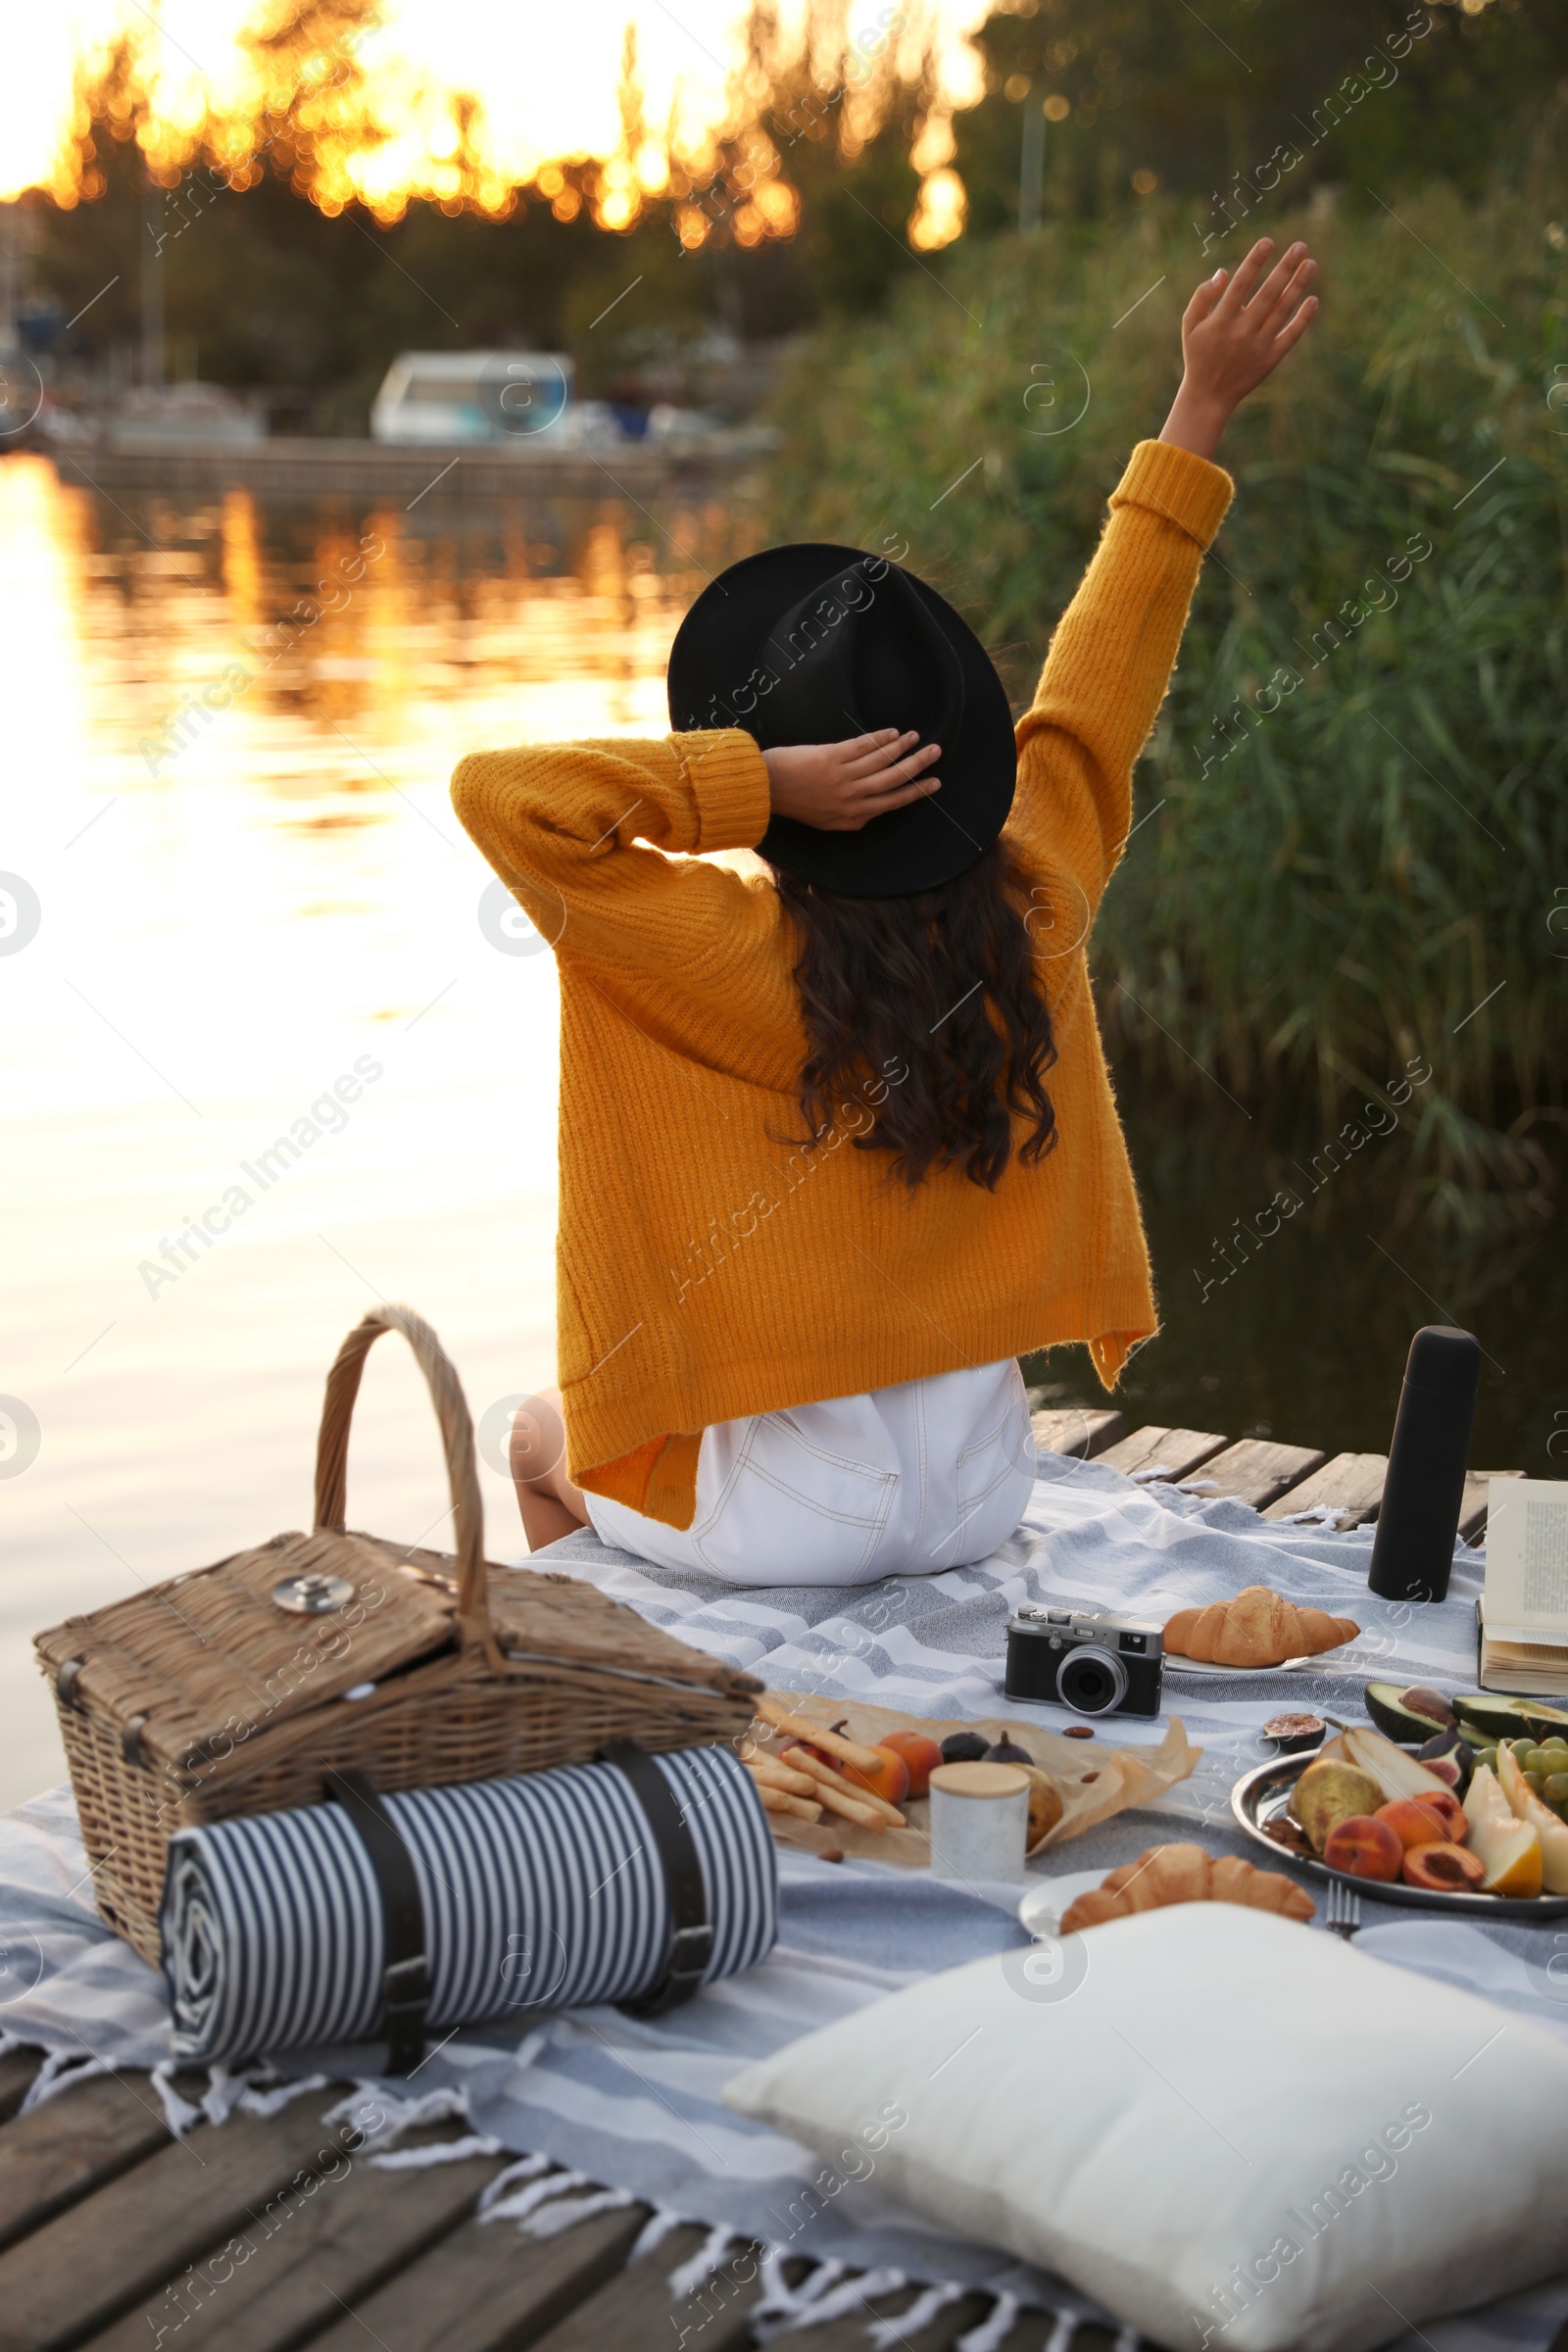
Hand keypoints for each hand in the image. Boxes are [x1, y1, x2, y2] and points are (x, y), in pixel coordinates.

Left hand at [762, 728, 940, 831]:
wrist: (765, 788)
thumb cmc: (793, 803)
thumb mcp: (825, 821)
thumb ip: (850, 817)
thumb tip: (871, 812)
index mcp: (851, 817)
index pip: (891, 803)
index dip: (915, 792)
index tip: (933, 783)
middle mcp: (851, 798)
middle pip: (894, 781)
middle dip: (918, 766)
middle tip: (937, 753)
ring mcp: (843, 777)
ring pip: (882, 761)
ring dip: (903, 748)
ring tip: (918, 738)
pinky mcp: (833, 757)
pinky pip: (864, 747)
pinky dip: (881, 739)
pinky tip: (894, 732)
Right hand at [1159, 238, 1318, 460]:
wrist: (1208, 395)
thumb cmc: (1198, 353)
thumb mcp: (1190, 324)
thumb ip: (1202, 296)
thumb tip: (1223, 272)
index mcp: (1221, 320)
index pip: (1241, 283)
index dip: (1255, 261)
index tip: (1268, 242)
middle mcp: (1241, 331)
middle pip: (1268, 293)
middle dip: (1285, 267)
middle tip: (1301, 246)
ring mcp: (1258, 346)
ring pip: (1282, 310)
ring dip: (1298, 286)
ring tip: (1311, 264)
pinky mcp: (1270, 359)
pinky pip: (1291, 335)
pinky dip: (1303, 318)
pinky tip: (1313, 299)